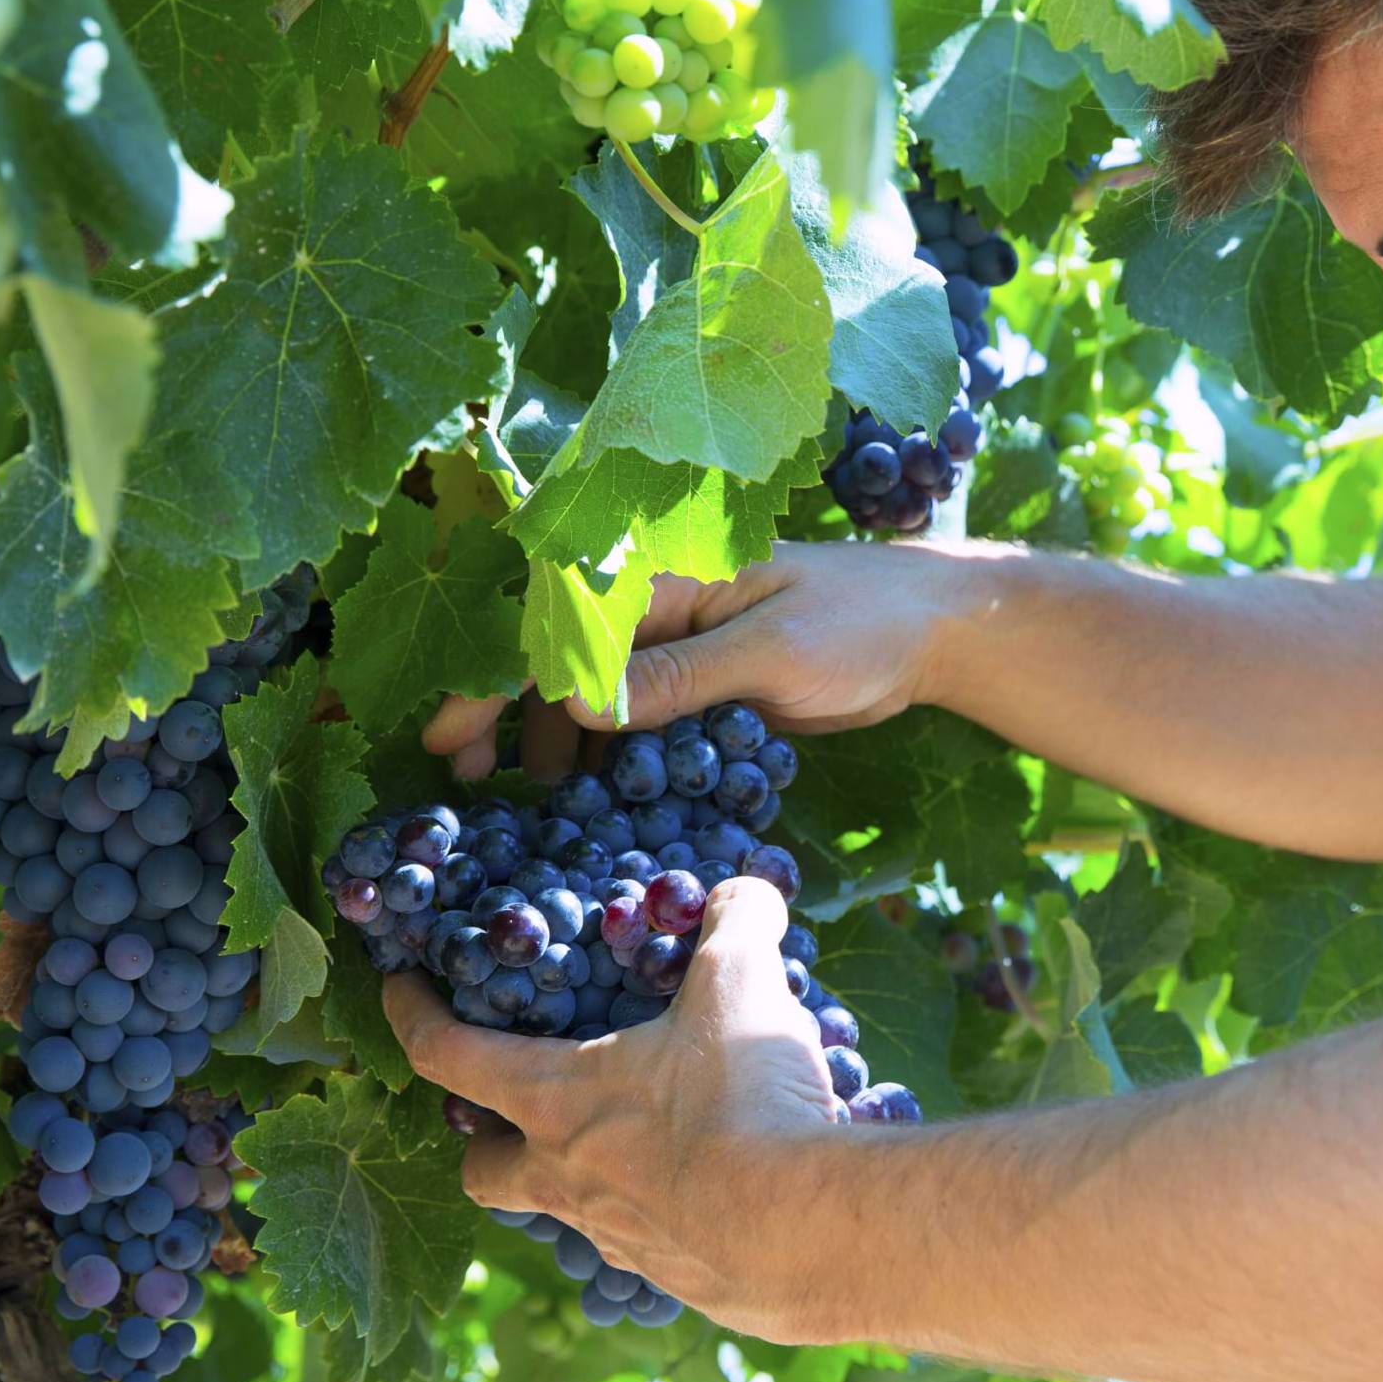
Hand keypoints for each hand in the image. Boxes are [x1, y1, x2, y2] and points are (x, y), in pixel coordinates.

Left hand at [383, 878, 840, 1337]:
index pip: (447, 1052)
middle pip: (484, 1168)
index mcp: (555, 1098)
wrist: (805, 1231)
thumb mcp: (741, 984)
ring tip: (641, 1137)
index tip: (398, 987)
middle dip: (484, 1138)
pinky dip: (663, 1210)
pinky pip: (646, 1241)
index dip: (412, 1014)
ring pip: (566, 1209)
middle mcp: (566, 1177)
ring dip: (584, 1175)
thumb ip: (735, 924)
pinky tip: (716, 1183)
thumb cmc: (740, 1101)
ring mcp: (617, 1238)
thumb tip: (745, 890)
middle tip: (515, 1106)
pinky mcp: (675, 1277)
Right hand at [420, 539, 993, 775]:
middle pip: (558, 660)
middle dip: (505, 716)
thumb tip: (576, 703)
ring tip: (528, 805)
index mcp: (665, 576)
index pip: (556, 625)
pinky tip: (589, 798)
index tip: (448, 738)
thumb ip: (677, 677)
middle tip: (466, 786)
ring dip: (552, 743)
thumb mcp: (769, 652)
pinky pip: (640, 720)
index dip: (493, 679)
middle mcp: (661, 607)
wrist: (934, 630)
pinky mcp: (709, 687)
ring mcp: (683, 648)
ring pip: (592, 695)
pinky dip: (607, 755)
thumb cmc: (860, 621)